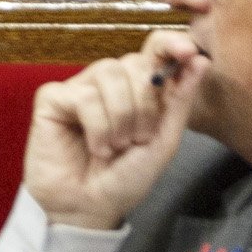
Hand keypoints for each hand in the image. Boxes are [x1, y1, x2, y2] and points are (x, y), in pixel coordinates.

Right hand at [23, 30, 207, 231]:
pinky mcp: (52, 98)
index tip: (186, 51)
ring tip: (116, 146)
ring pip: (108, 72)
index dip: (169, 43)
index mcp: (139, 89)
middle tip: (139, 139)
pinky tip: (95, 146)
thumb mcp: (163, 142)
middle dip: (145, 104)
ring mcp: (80, 88)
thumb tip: (199, 58)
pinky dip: (97, 126)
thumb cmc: (125, 179)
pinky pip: (84, 95)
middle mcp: (109, 84)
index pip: (153, 49)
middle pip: (134, 62)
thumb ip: (180, 100)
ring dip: (121, 116)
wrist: (90, 207)